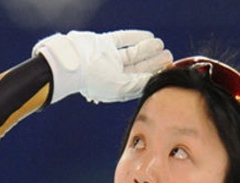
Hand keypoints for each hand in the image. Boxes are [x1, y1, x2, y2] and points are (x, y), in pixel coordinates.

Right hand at [32, 30, 171, 103]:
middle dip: (153, 62)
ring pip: (131, 54)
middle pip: (137, 68)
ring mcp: (107, 59)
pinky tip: (148, 37)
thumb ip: (137, 85)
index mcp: (116, 89)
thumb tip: (154, 81)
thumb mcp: (119, 87)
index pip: (139, 82)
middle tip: (168, 55)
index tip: (167, 69)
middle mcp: (112, 75)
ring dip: (146, 50)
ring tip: (160, 45)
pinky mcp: (103, 44)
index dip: (154, 76)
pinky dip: (135, 37)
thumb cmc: (93, 80)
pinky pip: (122, 40)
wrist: (71, 62)